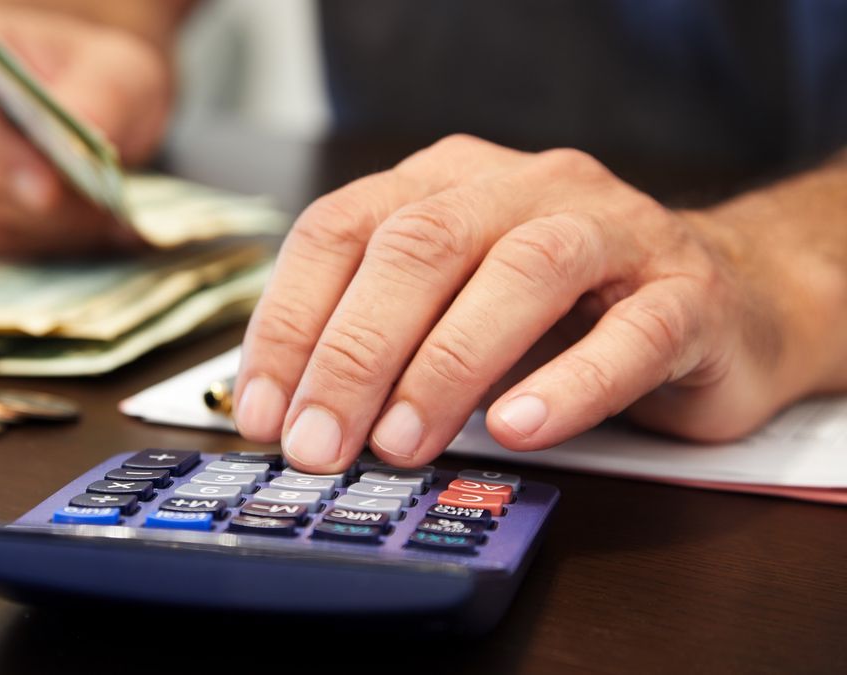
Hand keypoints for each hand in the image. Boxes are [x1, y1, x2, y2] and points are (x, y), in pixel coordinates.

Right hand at [0, 4, 172, 255]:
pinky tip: (82, 232)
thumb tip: (79, 129)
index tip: (48, 192)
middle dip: (31, 207)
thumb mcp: (117, 70)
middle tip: (101, 215)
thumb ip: (99, 95)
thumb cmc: (92, 80)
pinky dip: (36, 247)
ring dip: (41, 231)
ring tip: (103, 221)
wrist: (89, 112)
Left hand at [235, 135, 819, 472]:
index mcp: (445, 182)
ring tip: (404, 443)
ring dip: (448, 364)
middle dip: (355, 353)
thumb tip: (292, 415)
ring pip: (522, 272)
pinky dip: (570, 384)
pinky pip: (632, 331)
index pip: (340, 230)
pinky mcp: (688, 288)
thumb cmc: (564, 314)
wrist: (724, 302)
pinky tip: (520, 429)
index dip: (291, 321)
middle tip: (321, 443)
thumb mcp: (451, 310)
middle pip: (419, 246)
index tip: (265, 411)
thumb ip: (383, 342)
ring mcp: (611, 228)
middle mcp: (522, 186)